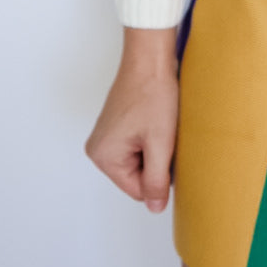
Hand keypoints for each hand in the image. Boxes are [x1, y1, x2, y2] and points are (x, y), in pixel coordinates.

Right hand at [85, 27, 178, 212]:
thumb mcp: (160, 143)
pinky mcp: (116, 126)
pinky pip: (137, 145)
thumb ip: (157, 180)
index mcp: (104, 157)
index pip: (138, 190)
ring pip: (139, 160)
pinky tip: (156, 120)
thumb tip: (155, 208)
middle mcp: (98, 149)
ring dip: (155, 148)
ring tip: (160, 126)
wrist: (150, 58)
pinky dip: (150, 138)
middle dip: (156, 161)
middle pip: (137, 176)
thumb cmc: (154, 95)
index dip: (160, 176)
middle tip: (164, 135)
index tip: (168, 151)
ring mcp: (106, 136)